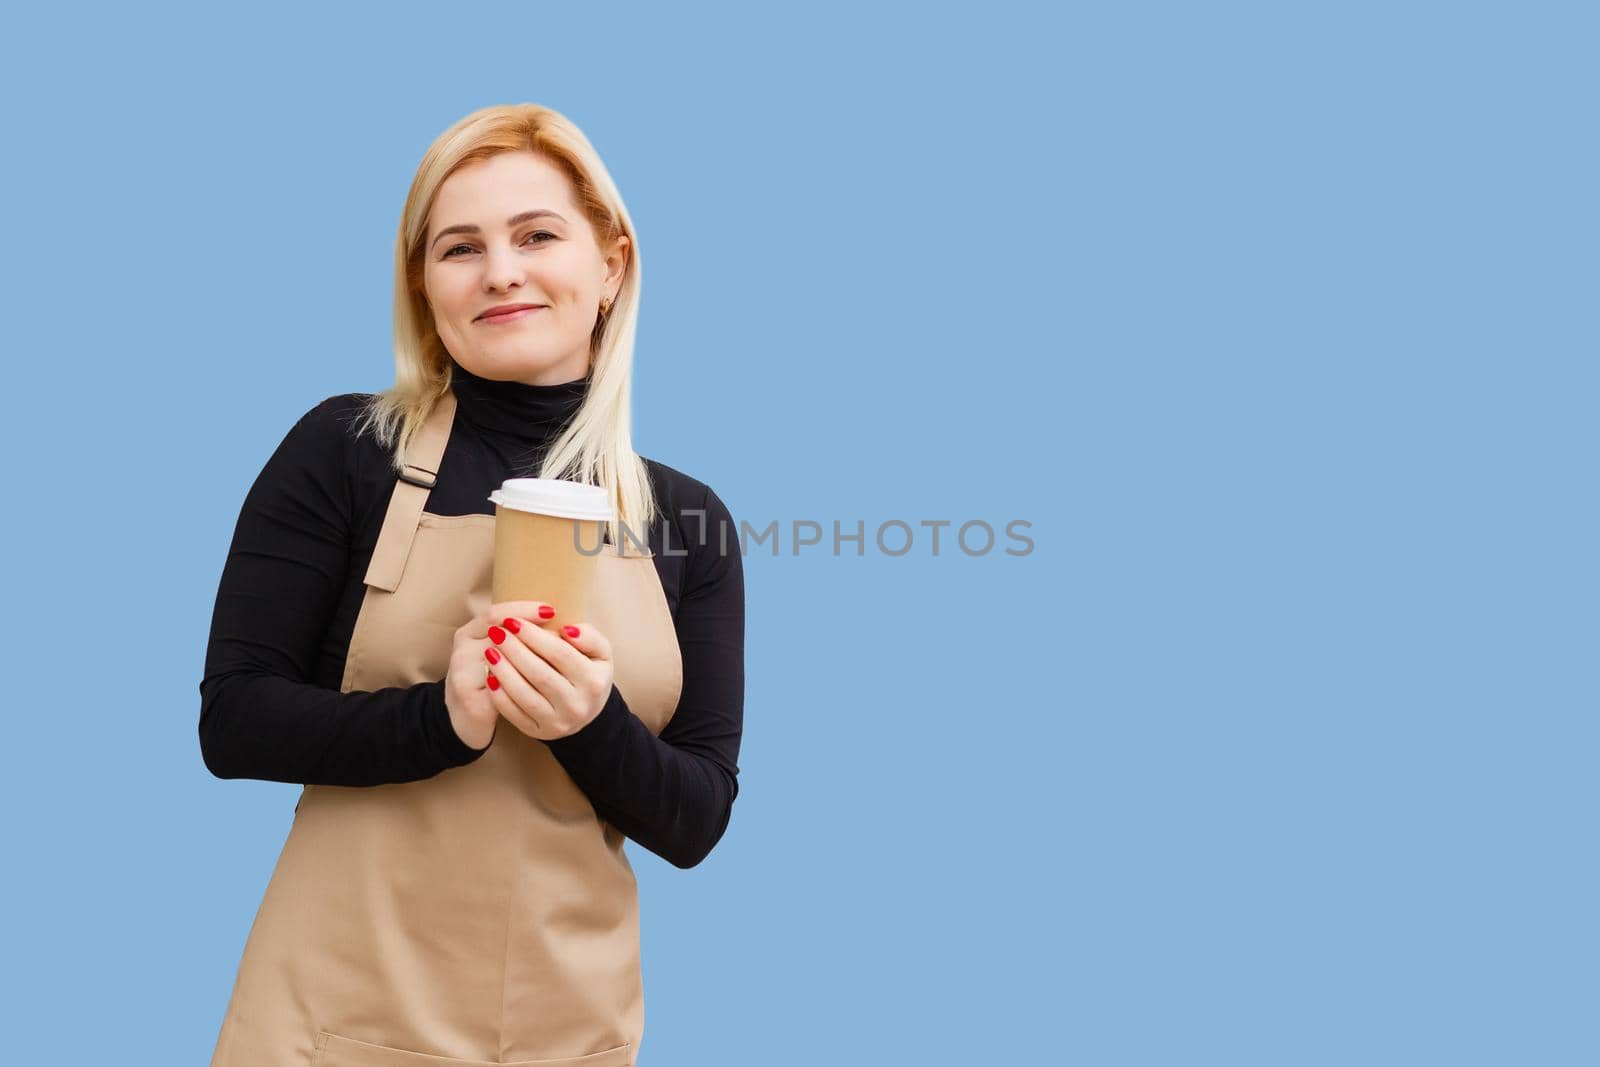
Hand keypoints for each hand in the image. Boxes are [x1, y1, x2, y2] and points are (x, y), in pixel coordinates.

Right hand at [444, 602, 552, 749]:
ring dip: (534, 661)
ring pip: (502, 664)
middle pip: (499, 636)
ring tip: (559, 661)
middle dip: (534, 636)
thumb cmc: (488, 677)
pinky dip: (525, 687)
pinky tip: (546, 686)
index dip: (523, 610)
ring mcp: (463, 678)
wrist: (464, 719)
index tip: (551, 611)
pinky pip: (502, 693)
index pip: (495, 614)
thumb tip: (558, 625)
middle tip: (564, 637)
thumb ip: (517, 634)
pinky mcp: (471, 703)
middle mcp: (461, 652)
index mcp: (468, 633)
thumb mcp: (495, 649)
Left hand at [481, 601, 615, 740]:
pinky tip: (490, 675)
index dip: (535, 636)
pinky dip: (499, 694)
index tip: (514, 621)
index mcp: (594, 682)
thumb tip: (567, 630)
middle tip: (497, 632)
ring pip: (524, 695)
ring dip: (503, 671)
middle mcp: (577, 705)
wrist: (586, 711)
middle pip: (540, 674)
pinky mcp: (538, 732)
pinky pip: (513, 713)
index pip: (560, 654)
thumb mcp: (600, 652)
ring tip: (490, 650)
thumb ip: (590, 636)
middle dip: (515, 650)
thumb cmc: (589, 672)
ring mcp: (557, 723)